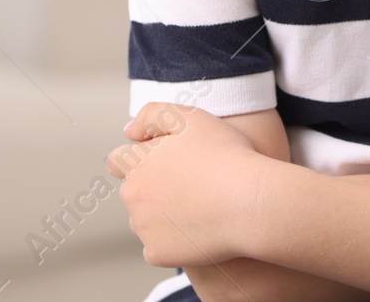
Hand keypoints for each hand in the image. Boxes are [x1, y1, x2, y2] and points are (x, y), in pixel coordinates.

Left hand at [106, 102, 269, 267]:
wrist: (250, 203)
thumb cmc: (225, 156)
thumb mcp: (190, 117)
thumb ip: (152, 115)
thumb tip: (129, 132)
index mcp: (137, 164)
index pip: (119, 160)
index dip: (140, 158)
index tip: (167, 161)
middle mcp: (132, 197)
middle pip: (134, 192)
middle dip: (153, 187)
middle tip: (191, 182)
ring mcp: (144, 228)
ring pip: (146, 220)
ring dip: (163, 213)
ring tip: (199, 205)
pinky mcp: (158, 253)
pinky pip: (159, 246)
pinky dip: (174, 239)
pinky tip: (199, 228)